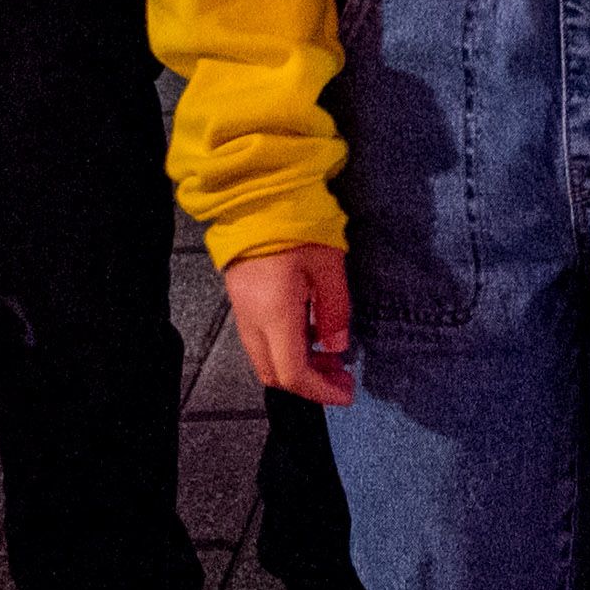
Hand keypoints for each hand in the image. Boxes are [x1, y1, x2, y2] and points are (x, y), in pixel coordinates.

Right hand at [222, 241, 355, 406]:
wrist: (255, 196)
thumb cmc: (297, 226)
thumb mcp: (328, 266)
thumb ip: (335, 310)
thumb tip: (336, 348)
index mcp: (274, 315)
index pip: (292, 374)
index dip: (321, 391)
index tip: (348, 393)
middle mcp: (252, 322)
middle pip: (274, 374)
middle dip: (309, 383)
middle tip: (342, 375)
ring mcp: (242, 312)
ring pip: (265, 358)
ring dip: (297, 365)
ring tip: (331, 355)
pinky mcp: (241, 301)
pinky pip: (261, 340)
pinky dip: (286, 348)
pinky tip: (311, 331)